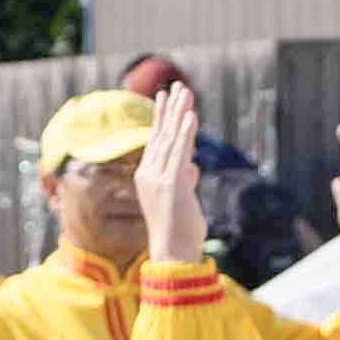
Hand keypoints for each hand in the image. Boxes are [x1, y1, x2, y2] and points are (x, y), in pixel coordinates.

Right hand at [136, 83, 213, 263]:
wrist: (173, 254)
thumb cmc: (179, 232)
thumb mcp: (182, 201)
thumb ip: (184, 181)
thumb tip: (191, 169)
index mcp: (147, 177)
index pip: (156, 141)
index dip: (162, 118)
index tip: (166, 97)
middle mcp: (148, 174)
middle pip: (161, 134)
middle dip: (170, 108)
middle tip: (177, 85)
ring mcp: (158, 179)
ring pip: (170, 139)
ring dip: (179, 113)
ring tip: (185, 92)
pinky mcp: (172, 184)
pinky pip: (180, 153)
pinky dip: (186, 133)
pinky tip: (190, 116)